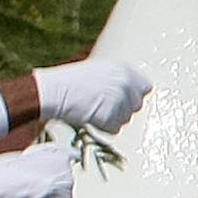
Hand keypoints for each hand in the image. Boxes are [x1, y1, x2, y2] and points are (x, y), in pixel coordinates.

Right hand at [33, 59, 150, 132]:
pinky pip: (114, 129)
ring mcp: (119, 99)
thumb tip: (131, 92)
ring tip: (93, 111)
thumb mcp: (98, 71)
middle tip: (103, 107)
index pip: (145, 87)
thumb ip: (117, 79)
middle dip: (123, 109)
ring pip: (126, 119)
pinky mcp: (110, 115)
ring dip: (112, 119)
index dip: (134, 95)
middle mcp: (125, 82)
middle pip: (137, 105)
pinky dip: (103, 127)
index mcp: (123, 68)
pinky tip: (90, 118)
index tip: (122, 100)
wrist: (52, 91)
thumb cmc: (69, 82)